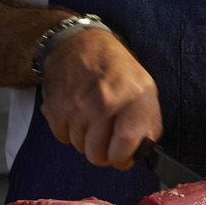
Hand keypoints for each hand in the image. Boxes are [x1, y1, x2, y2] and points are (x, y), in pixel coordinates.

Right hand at [40, 28, 162, 169]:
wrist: (79, 45)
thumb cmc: (115, 70)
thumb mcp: (145, 89)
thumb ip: (149, 123)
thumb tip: (145, 153)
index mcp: (133, 96)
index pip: (125, 144)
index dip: (122, 159)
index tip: (121, 157)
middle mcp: (105, 101)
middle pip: (98, 154)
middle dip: (102, 153)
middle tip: (105, 138)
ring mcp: (78, 105)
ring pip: (80, 148)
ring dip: (85, 140)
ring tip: (91, 117)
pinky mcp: (56, 108)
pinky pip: (63, 138)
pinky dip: (69, 131)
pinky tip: (76, 113)